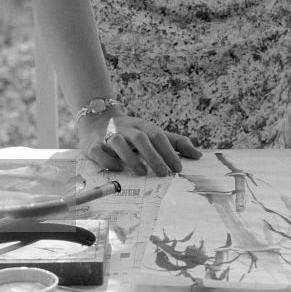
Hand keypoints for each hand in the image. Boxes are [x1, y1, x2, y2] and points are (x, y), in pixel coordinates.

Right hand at [78, 111, 201, 175]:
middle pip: (140, 138)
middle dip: (153, 156)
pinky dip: (107, 160)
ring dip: (131, 157)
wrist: (96, 117)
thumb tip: (199, 155)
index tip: (178, 168)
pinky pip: (98, 151)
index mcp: (142, 126)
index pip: (158, 136)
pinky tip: (118, 169)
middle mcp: (126, 128)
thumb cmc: (131, 132)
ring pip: (118, 143)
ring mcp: (108, 135)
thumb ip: (175, 143)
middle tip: (164, 174)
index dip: (169, 151)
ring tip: (142, 173)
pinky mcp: (91, 145)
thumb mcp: (153, 133)